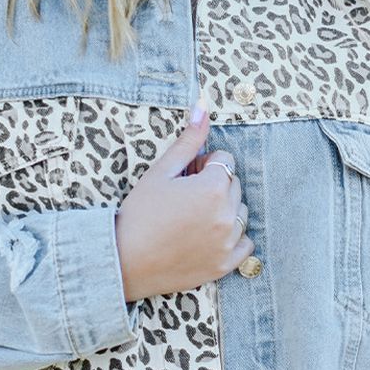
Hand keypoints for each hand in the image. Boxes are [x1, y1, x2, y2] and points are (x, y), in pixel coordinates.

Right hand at [114, 98, 253, 299]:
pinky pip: (246, 244)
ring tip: (193, 218)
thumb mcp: (161, 172)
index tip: (184, 178)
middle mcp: (227, 215)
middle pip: (234, 186)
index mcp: (213, 188)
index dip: (203, 166)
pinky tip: (208, 237)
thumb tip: (204, 105)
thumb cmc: (138, 213)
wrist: (123, 261)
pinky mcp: (225, 264)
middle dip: (214, 186)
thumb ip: (188, 140)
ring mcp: (228, 242)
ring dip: (224, 211)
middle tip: (184, 198)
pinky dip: (232, 238)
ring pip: (241, 213)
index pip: (225, 161)